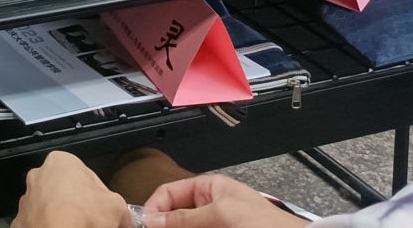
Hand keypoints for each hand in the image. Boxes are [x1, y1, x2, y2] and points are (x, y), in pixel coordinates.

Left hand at [10, 152, 127, 227]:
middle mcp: (39, 175)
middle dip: (80, 205)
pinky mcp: (20, 220)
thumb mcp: (117, 207)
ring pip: (50, 207)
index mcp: (61, 162)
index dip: (101, 197)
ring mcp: (27, 198)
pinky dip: (49, 227)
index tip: (107, 212)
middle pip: (67, 191)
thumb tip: (126, 219)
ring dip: (62, 217)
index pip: (88, 177)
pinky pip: (39, 223)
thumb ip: (122, 208)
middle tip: (94, 222)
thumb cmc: (84, 214)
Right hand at [143, 174, 300, 226]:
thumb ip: (185, 218)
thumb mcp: (221, 215)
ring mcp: (215, 225)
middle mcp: (209, 208)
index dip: (154, 208)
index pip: (169, 193)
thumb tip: (152, 219)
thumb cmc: (268, 225)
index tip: (144, 225)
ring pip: (184, 227)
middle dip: (164, 225)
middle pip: (174, 216)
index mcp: (209, 188)